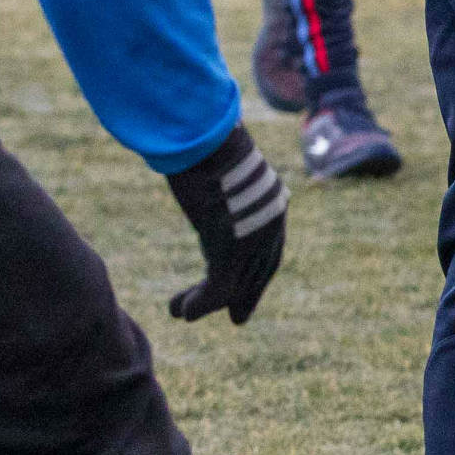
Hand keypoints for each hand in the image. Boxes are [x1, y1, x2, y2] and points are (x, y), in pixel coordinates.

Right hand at [163, 127, 288, 323]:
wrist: (202, 135)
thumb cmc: (203, 141)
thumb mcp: (218, 167)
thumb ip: (219, 186)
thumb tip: (201, 177)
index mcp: (272, 204)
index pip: (270, 252)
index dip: (258, 276)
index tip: (244, 292)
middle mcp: (270, 224)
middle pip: (258, 273)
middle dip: (244, 297)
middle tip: (237, 319)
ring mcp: (253, 239)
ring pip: (235, 284)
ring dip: (208, 304)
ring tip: (182, 313)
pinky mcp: (230, 249)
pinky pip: (218, 287)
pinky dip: (200, 303)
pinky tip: (182, 311)